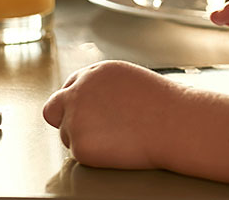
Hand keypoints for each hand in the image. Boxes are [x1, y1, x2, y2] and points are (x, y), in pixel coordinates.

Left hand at [43, 60, 179, 169]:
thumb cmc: (164, 106)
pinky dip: (95, 155)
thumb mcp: (131, 81)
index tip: (90, 114)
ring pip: (67, 134)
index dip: (79, 103)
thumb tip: (97, 103)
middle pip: (53, 108)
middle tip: (87, 131)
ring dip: (86, 139)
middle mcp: (79, 91)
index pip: (71, 87)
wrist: (175, 125)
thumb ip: (106, 87)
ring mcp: (76, 118)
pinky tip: (118, 148)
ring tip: (118, 139)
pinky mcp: (80, 144)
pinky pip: (79, 154)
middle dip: (64, 119)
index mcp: (94, 73)